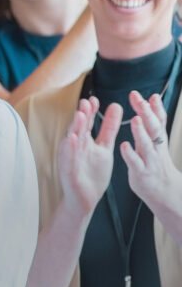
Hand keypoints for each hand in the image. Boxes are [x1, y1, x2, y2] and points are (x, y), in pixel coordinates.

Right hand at [57, 97, 121, 216]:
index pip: (86, 123)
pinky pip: (68, 159)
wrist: (84, 199)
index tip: (95, 99)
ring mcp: (70, 159)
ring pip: (72, 141)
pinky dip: (70, 149)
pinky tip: (73, 139)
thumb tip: (116, 106)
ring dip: (75, 128)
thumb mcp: (104, 147)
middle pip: (78, 129)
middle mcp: (75, 148)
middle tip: (87, 102)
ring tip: (80, 116)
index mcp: (84, 142)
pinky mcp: (68, 171)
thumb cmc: (92, 174)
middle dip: (82, 115)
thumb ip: (109, 128)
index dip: (90, 111)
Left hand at [121, 91, 181, 208]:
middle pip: (154, 128)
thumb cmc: (155, 162)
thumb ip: (153, 121)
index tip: (149, 94)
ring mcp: (149, 160)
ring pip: (146, 145)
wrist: (163, 191)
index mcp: (157, 139)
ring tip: (135, 119)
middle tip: (140, 100)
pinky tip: (124, 145)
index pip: (159, 120)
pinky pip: (135, 163)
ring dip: (141, 132)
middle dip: (148, 114)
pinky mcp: (141, 172)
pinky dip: (130, 154)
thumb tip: (153, 98)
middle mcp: (155, 147)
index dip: (155, 107)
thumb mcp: (157, 140)